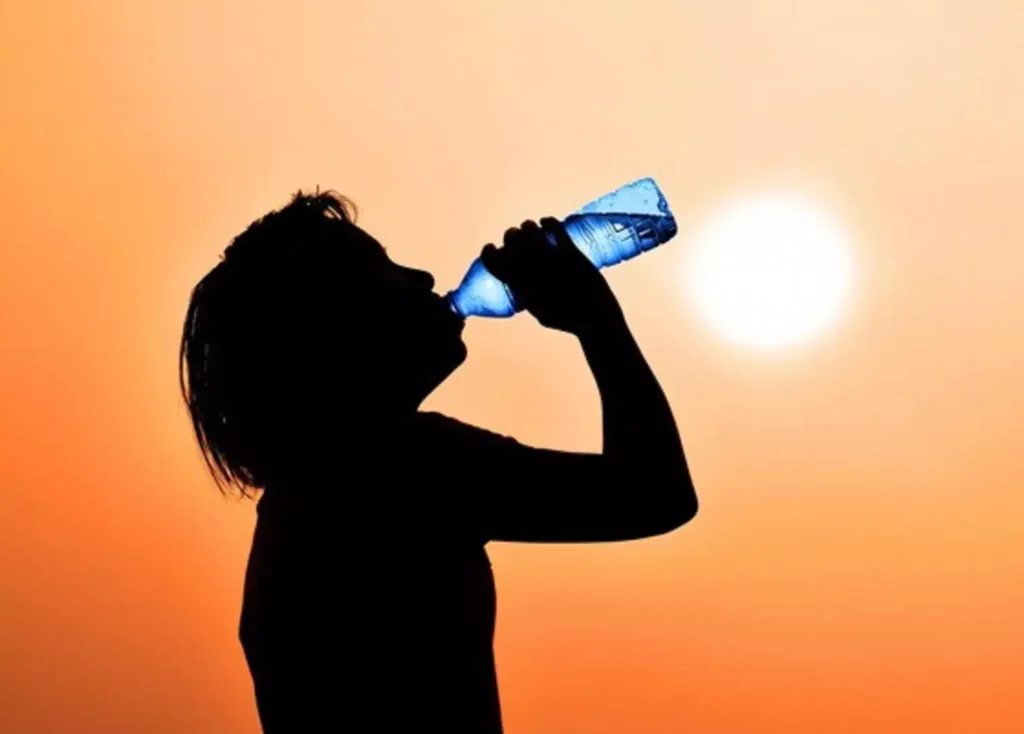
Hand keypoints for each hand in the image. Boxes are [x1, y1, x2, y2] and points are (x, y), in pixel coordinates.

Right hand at [480, 217, 623, 336]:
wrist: (594, 317)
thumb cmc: (566, 319)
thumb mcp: (538, 312)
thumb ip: (527, 295)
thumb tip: (522, 284)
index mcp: (520, 285)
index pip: (493, 260)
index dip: (488, 252)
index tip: (491, 248)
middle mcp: (532, 268)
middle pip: (511, 240)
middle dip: (511, 236)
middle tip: (515, 237)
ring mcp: (551, 258)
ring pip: (530, 229)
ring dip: (528, 226)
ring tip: (531, 228)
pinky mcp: (570, 251)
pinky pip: (554, 227)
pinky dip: (547, 222)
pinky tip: (546, 223)